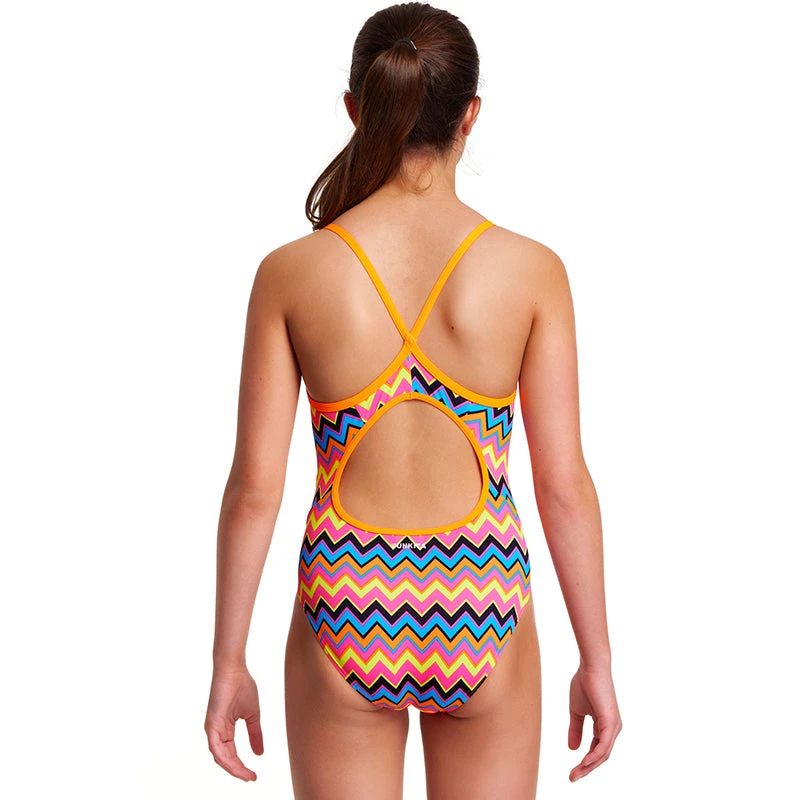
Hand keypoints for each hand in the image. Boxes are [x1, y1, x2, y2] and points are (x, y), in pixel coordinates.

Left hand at [205, 666, 263, 780]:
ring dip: (233, 768)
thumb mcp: (253, 715)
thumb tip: (259, 753)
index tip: (254, 775)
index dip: (241, 766)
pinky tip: (235, 765)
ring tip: (246, 775)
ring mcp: (212, 728)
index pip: (231, 754)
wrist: (234, 670)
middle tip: (251, 778)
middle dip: (238, 771)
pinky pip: (216, 747)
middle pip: (225, 759)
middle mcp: (216, 731)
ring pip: (220, 756)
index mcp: (225, 728)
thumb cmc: (242, 686)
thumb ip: (255, 734)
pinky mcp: (211, 724)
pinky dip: (225, 758)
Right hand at [567, 664, 621, 781]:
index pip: (596, 750)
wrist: (590, 667)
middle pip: (600, 756)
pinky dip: (594, 756)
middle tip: (572, 778)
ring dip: (588, 766)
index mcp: (604, 726)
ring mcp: (613, 726)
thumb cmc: (584, 684)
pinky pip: (604, 746)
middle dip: (586, 768)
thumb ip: (575, 729)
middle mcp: (612, 729)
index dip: (584, 762)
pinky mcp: (611, 722)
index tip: (572, 772)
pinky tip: (584, 762)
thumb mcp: (576, 711)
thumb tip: (572, 749)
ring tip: (575, 773)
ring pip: (603, 754)